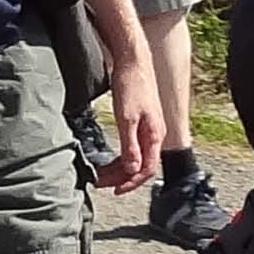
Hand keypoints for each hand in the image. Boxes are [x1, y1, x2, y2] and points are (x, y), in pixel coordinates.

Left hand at [94, 52, 164, 192]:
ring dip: (118, 169)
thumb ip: (130, 146)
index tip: (114, 191)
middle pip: (140, 166)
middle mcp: (154, 135)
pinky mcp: (140, 123)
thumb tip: (133, 170)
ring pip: (135, 158)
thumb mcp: (127, 118)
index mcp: (154, 136)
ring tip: (100, 173)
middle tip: (99, 182)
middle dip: (120, 178)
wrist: (133, 62)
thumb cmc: (131, 86)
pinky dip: (119, 157)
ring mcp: (147, 129)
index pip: (146, 169)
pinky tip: (108, 159)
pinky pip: (131, 147)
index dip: (131, 183)